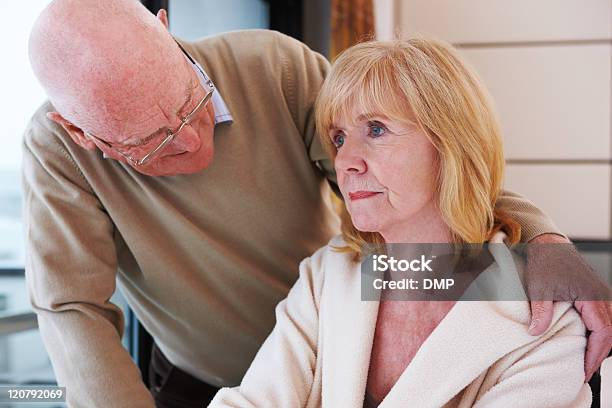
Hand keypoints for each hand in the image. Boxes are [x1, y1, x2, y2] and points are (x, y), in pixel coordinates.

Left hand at [525, 234, 611, 381]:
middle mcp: (600, 295)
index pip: (602, 331)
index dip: (595, 353)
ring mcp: (599, 293)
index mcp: (591, 296)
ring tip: (587, 359)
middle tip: (586, 371)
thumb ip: (540, 312)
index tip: (586, 369)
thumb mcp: (538, 289)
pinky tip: (588, 340)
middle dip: (599, 353)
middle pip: (610, 332)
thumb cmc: (544, 262)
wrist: (547, 242)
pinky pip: (603, 316)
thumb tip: (535, 332)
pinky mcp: (593, 292)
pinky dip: (599, 332)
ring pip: (609, 325)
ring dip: (601, 343)